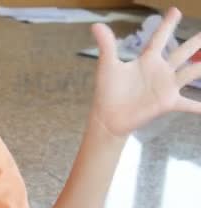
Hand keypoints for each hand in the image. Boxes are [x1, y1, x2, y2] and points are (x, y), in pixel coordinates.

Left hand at [91, 7, 200, 136]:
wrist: (107, 117)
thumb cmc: (107, 91)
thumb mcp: (108, 66)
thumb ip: (107, 45)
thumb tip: (96, 24)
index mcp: (146, 60)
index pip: (159, 38)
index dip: (167, 24)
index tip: (175, 10)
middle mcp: (160, 71)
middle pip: (183, 51)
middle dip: (196, 42)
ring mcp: (166, 86)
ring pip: (192, 72)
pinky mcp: (168, 102)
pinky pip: (188, 104)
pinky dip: (199, 107)